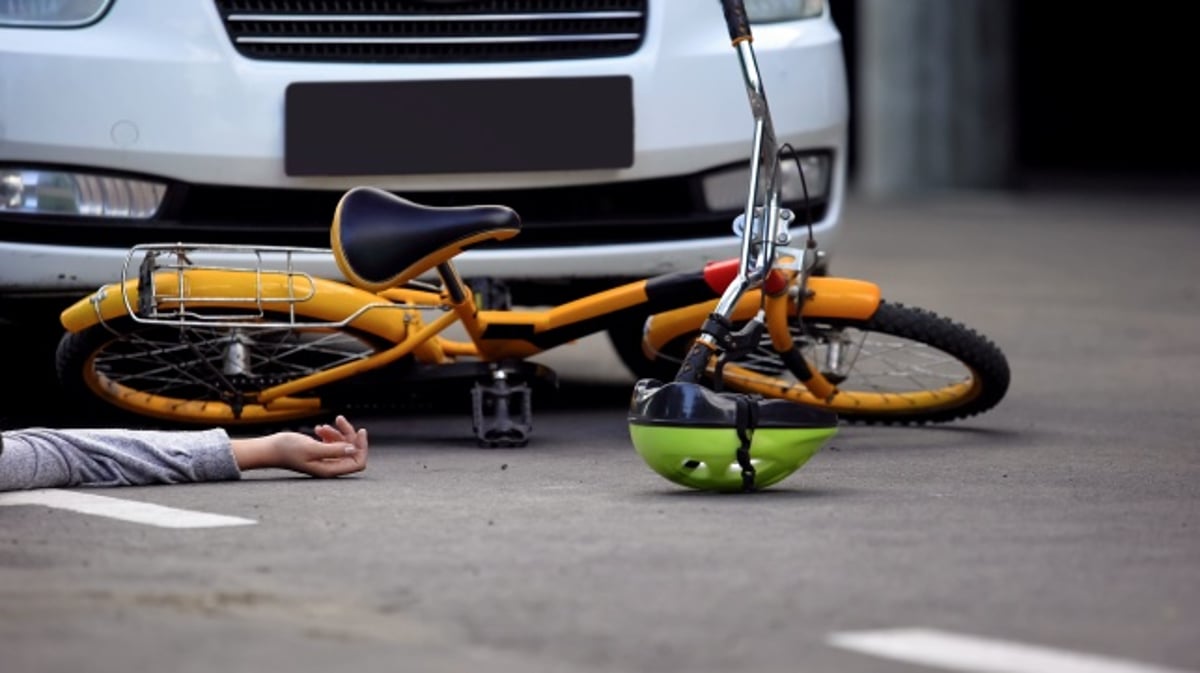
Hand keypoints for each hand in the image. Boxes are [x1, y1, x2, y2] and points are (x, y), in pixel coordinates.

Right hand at [232, 415, 368, 477]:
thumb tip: (353, 450)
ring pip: (341, 444)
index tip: (360, 431)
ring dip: (336, 433)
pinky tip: (318, 429)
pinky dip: (328, 434)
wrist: (270, 448)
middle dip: (348, 435)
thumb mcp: (312, 448)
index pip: (358, 462)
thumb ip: (333, 450)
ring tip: (322, 427)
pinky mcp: (319, 452)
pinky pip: (331, 442)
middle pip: (351, 451)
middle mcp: (329, 466)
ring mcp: (324, 459)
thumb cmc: (287, 450)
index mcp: (330, 469)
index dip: (362, 447)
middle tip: (339, 420)